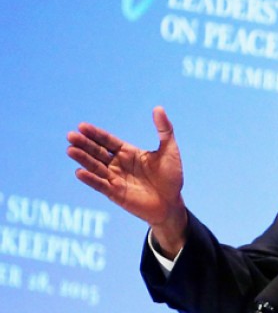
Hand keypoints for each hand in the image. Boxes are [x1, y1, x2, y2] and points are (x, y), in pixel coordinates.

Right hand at [67, 106, 187, 255]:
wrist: (172, 204)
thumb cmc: (172, 177)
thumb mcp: (169, 151)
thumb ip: (164, 130)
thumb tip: (158, 108)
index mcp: (128, 152)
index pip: (108, 141)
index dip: (95, 134)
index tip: (82, 126)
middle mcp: (118, 164)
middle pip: (98, 152)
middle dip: (84, 144)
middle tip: (71, 135)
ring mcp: (115, 179)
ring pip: (95, 167)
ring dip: (83, 159)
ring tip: (70, 150)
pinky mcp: (115, 194)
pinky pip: (100, 185)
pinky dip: (90, 179)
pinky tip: (79, 171)